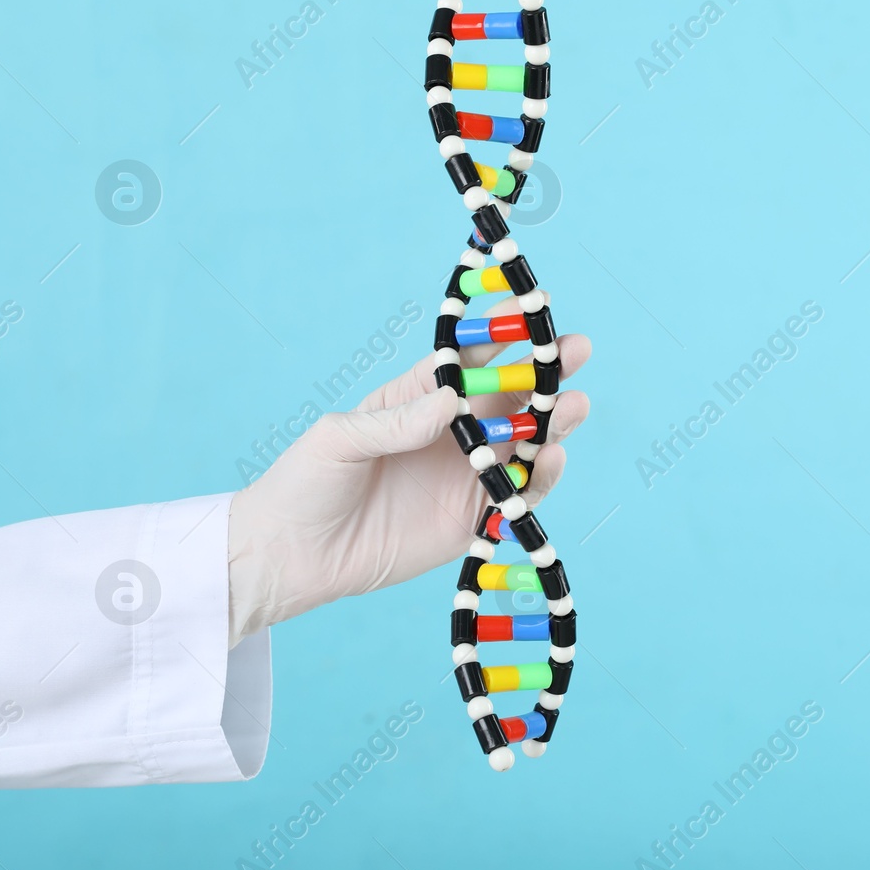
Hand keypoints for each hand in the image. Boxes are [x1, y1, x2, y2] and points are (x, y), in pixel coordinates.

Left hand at [226, 302, 590, 646]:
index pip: (468, 360)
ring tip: (576, 406)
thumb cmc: (304, 484)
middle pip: (510, 395)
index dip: (502, 334)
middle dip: (546, 372)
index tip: (533, 310)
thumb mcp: (338, 439)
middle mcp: (450, 432)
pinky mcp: (471, 518)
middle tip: (577, 351)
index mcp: (417, 399)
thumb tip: (450, 401)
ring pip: (524, 442)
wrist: (292, 560)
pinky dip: (540, 478)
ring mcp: (465, 475)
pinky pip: (517, 494)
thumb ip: (396, 421)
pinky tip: (551, 459)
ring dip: (555, 422)